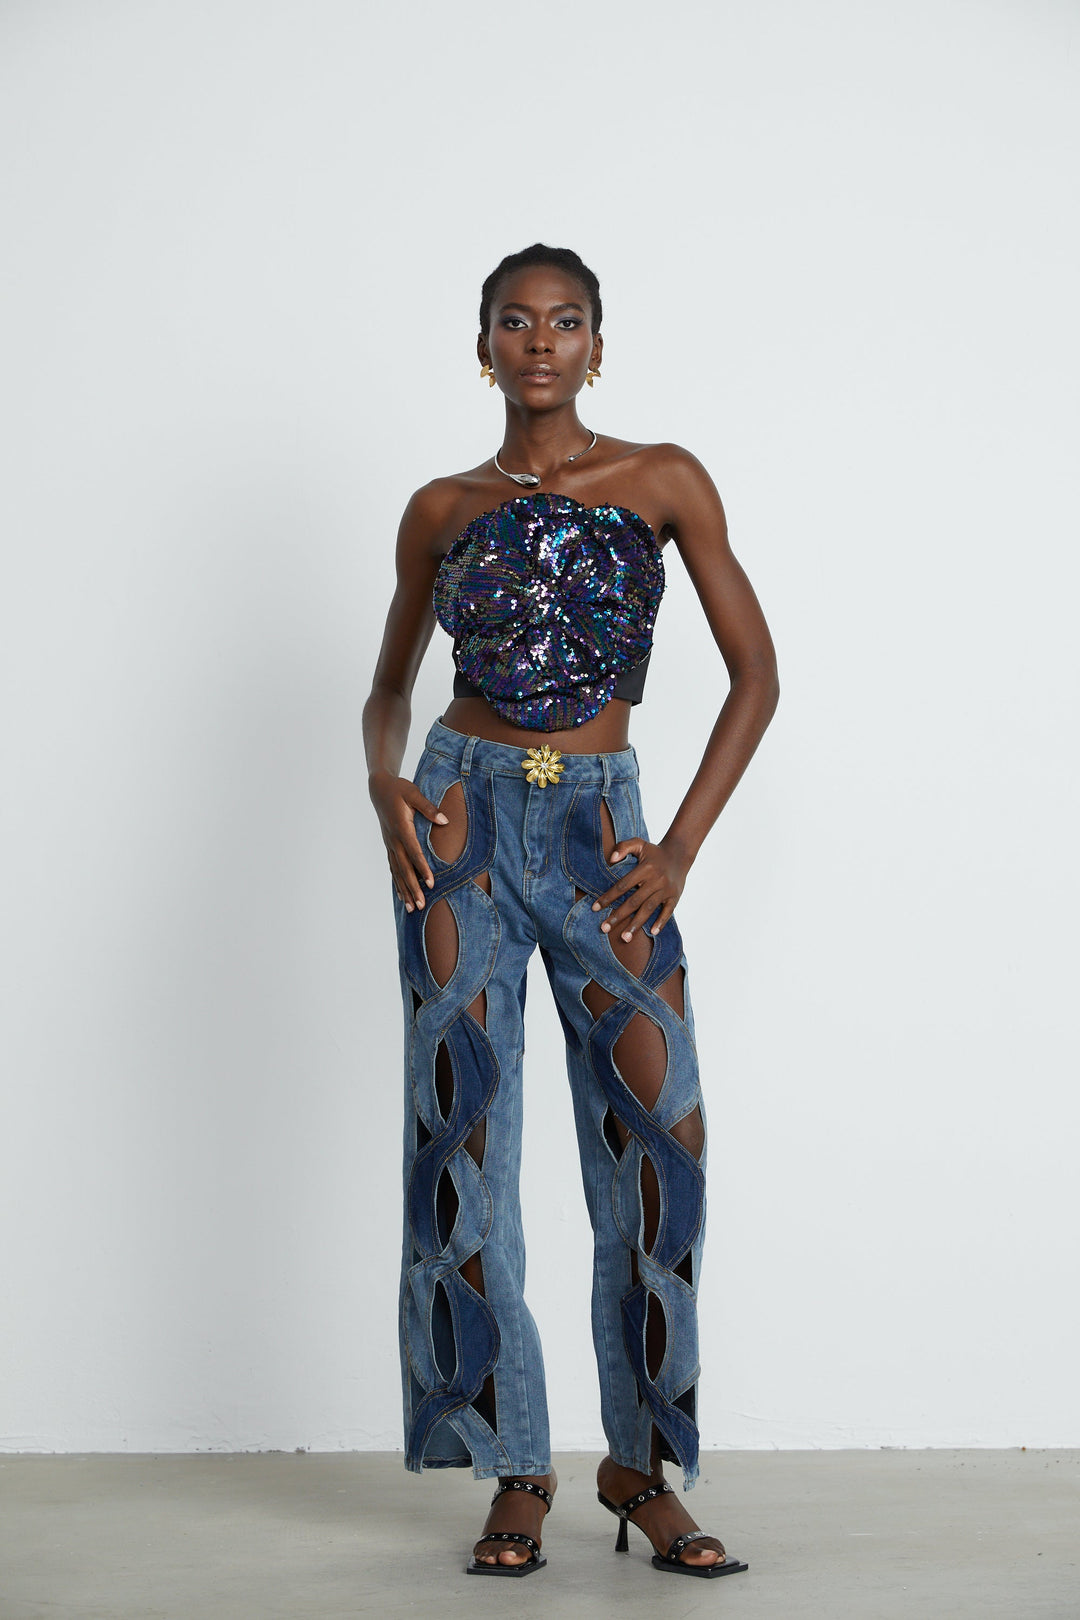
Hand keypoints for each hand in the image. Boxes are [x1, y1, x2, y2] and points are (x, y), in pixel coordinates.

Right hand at [369, 770, 448, 912]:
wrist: (379, 788)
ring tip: (411, 908)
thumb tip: (445, 820)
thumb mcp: (414, 793)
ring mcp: (389, 844)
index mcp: (401, 828)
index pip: (414, 852)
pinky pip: (392, 868)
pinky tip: (401, 895)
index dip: (422, 868)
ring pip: (397, 872)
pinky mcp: (388, 845)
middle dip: (413, 888)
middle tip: (421, 905)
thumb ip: (429, 808)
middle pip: (404, 868)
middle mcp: (393, 840)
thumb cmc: (399, 790)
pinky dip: (397, 882)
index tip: (431, 883)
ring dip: (404, 890)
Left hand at [590, 835, 691, 939]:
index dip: (608, 897)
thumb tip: (611, 860)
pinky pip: (668, 911)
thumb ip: (623, 847)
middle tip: (604, 928)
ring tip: (624, 938)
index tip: (595, 908)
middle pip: (634, 901)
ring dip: (636, 924)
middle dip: (618, 916)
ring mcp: (666, 889)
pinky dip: (661, 922)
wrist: (680, 853)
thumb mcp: (639, 843)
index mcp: (645, 868)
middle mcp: (656, 880)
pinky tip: (652, 932)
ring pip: (649, 909)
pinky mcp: (675, 896)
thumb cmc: (654, 851)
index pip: (623, 885)